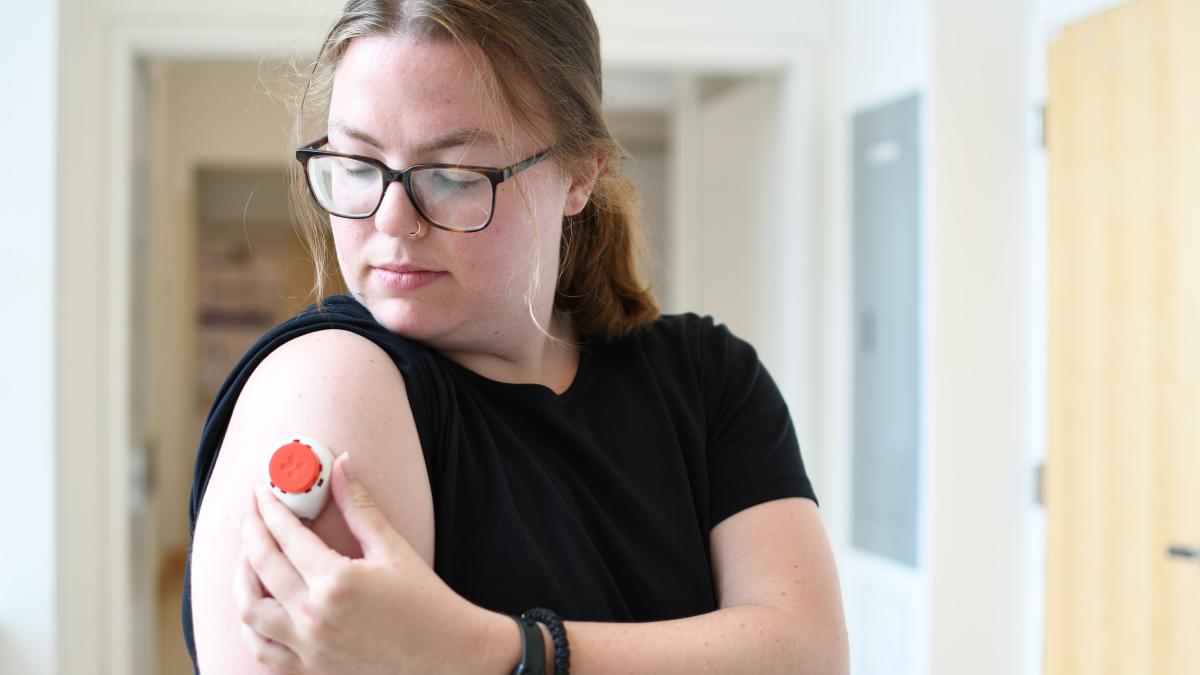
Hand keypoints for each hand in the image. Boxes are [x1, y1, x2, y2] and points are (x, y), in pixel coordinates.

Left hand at [235, 453, 490, 673]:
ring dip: (242, 578)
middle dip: (252, 528)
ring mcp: (308, 647)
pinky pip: (263, 650)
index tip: (262, 489)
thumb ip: (360, 507)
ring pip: (250, 611)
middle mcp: (314, 616)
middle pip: (262, 564)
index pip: (287, 535)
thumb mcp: (393, 549)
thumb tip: (342, 465)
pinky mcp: (310, 669)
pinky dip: (251, 626)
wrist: (446, 656)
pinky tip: (257, 604)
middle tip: (253, 508)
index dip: (270, 507)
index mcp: (336, 581)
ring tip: (248, 555)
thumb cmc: (425, 603)